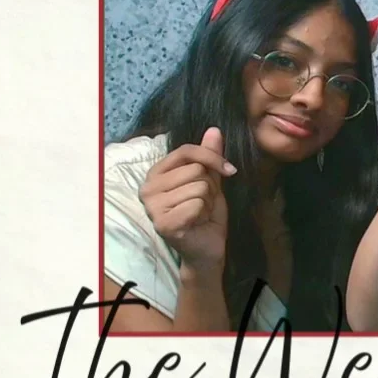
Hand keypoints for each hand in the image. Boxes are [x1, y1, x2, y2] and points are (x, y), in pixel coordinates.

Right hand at [139, 127, 234, 268]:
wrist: (208, 247)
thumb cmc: (205, 213)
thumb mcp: (211, 180)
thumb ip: (209, 156)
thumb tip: (214, 129)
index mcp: (155, 173)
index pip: (186, 150)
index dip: (212, 158)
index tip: (230, 169)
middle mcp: (147, 188)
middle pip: (195, 169)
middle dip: (209, 186)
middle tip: (203, 203)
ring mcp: (152, 207)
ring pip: (198, 187)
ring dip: (207, 201)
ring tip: (199, 213)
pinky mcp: (163, 223)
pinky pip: (196, 204)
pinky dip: (203, 213)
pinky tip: (196, 223)